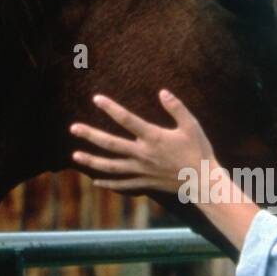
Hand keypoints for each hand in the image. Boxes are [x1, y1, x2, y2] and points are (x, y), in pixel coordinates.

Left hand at [68, 90, 217, 195]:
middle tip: (73, 128)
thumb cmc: (199, 151)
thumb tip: (162, 91)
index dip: (111, 108)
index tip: (96, 99)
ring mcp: (142, 170)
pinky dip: (108, 183)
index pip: (127, 120)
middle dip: (91, 135)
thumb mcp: (191, 125)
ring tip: (75, 156)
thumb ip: (176, 108)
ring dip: (92, 161)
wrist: (203, 182)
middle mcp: (143, 154)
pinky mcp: (145, 183)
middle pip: (111, 144)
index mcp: (153, 137)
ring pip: (111, 166)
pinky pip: (122, 184)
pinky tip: (95, 181)